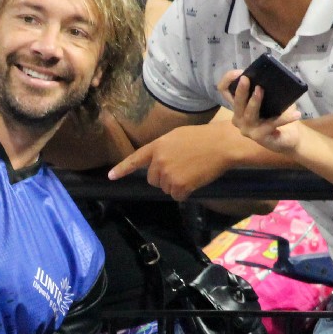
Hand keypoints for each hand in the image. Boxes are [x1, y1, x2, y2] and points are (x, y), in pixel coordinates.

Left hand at [107, 121, 242, 199]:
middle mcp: (159, 161)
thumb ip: (163, 150)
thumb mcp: (177, 137)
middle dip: (163, 178)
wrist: (221, 145)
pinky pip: (177, 196)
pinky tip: (195, 180)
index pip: (135, 159)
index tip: (111, 176)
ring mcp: (168, 174)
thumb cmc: (203, 138)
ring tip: (191, 171)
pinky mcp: (179, 186)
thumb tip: (159, 166)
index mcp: (157, 146)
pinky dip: (185, 192)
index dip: (122, 169)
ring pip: (165, 189)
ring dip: (176, 185)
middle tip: (181, 168)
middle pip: (152, 180)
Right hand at [220, 69, 303, 154]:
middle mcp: (238, 118)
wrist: (289, 137)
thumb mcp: (270, 99)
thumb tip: (272, 75)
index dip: (228, 80)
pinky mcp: (259, 137)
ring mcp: (247, 129)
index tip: (240, 72)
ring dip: (255, 101)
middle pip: (236, 102)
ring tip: (261, 90)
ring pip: (248, 113)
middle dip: (240, 89)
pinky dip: (284, 118)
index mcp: (238, 106)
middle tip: (246, 78)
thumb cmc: (277, 115)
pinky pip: (272, 124)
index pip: (224, 91)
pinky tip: (295, 114)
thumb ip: (267, 89)